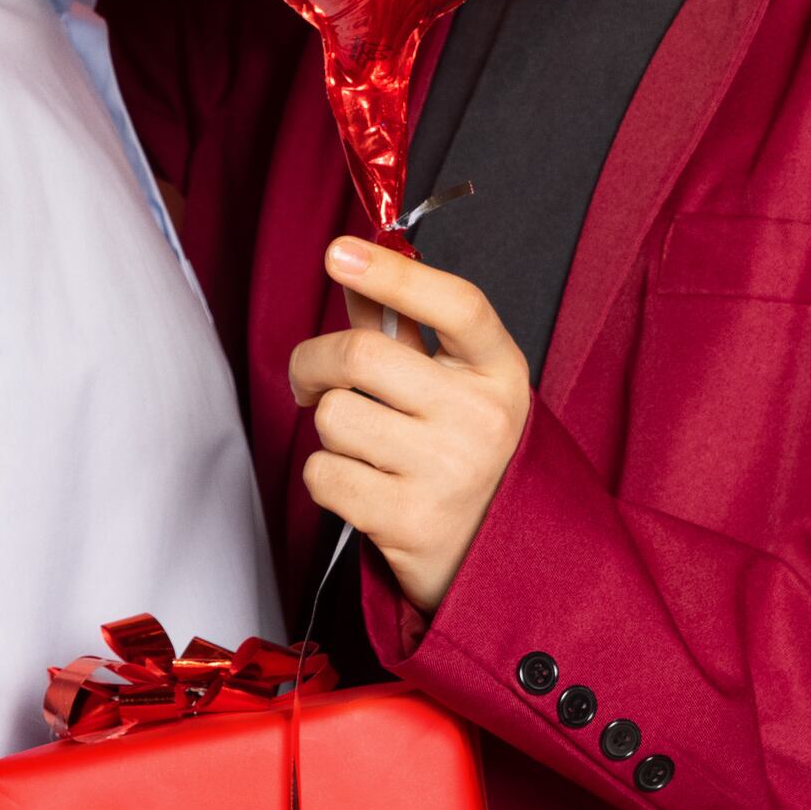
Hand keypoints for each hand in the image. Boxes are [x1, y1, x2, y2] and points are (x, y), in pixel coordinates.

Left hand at [287, 238, 531, 613]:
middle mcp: (482, 418)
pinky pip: (323, 474)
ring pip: (333, 416)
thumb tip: (351, 265)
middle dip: (312, 362)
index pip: (456, 305)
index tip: (339, 251)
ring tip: (361, 445)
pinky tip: (361, 484)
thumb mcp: (455, 382)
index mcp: (499, 370)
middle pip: (360, 355)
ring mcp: (448, 472)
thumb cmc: (462, 452)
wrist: (496, 558)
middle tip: (312, 379)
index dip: (394, 273)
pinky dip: (326, 476)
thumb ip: (403, 324)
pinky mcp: (409, 522)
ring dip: (328, 428)